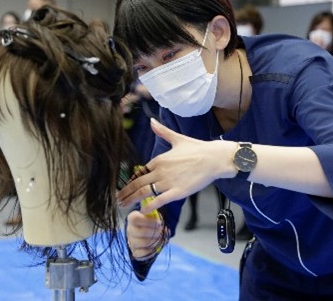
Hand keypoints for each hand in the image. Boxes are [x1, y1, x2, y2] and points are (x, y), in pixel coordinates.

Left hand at [117, 118, 235, 212]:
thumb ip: (162, 131)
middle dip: (126, 193)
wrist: (214, 158)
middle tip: (118, 200)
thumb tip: (152, 121)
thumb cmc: (198, 149)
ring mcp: (168, 182)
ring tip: (124, 206)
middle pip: (138, 183)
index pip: (140, 172)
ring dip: (132, 200)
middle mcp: (161, 171)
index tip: (125, 188)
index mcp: (159, 159)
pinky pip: (159, 200)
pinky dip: (149, 206)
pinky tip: (142, 210)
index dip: (131, 182)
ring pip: (144, 192)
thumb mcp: (177, 139)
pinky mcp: (177, 192)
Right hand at [127, 210, 165, 260]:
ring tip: (159, 237)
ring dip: (155, 240)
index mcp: (132, 218)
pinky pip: (144, 252)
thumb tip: (152, 207)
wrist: (148, 233)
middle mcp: (130, 230)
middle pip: (141, 232)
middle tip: (160, 230)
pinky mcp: (135, 251)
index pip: (135, 219)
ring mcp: (131, 242)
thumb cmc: (150, 221)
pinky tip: (154, 245)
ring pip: (143, 242)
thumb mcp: (152, 214)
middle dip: (155, 232)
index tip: (158, 222)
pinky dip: (152, 249)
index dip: (148, 221)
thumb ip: (151, 209)